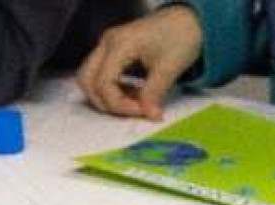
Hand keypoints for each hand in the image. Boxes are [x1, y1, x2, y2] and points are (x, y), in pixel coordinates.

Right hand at [77, 6, 202, 120]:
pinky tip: (135, 95)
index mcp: (119, 44)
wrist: (187, 20)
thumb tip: (148, 115)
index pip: (103, 82)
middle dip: (106, 102)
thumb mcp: (169, 68)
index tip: (142, 112)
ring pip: (91, 78)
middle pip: (87, 80)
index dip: (119, 104)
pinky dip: (114, 89)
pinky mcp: (114, 51)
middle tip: (134, 112)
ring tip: (136, 103)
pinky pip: (102, 74)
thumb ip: (155, 93)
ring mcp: (108, 46)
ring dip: (108, 96)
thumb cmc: (180, 36)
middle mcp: (107, 43)